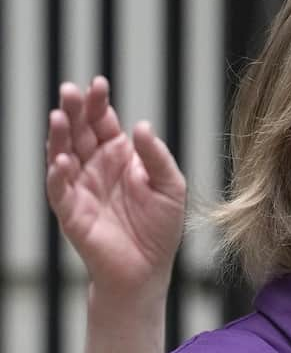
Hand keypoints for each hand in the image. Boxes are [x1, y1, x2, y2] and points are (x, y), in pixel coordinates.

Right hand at [46, 76, 185, 298]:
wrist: (148, 269)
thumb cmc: (161, 227)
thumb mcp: (170, 186)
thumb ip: (156, 157)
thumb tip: (141, 125)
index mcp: (120, 157)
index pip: (104, 123)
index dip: (99, 104)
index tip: (98, 84)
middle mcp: (97, 168)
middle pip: (80, 133)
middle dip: (73, 111)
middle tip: (69, 91)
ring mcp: (82, 189)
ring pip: (63, 155)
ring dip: (59, 137)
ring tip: (58, 117)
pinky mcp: (72, 213)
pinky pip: (60, 191)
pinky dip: (58, 176)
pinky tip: (62, 160)